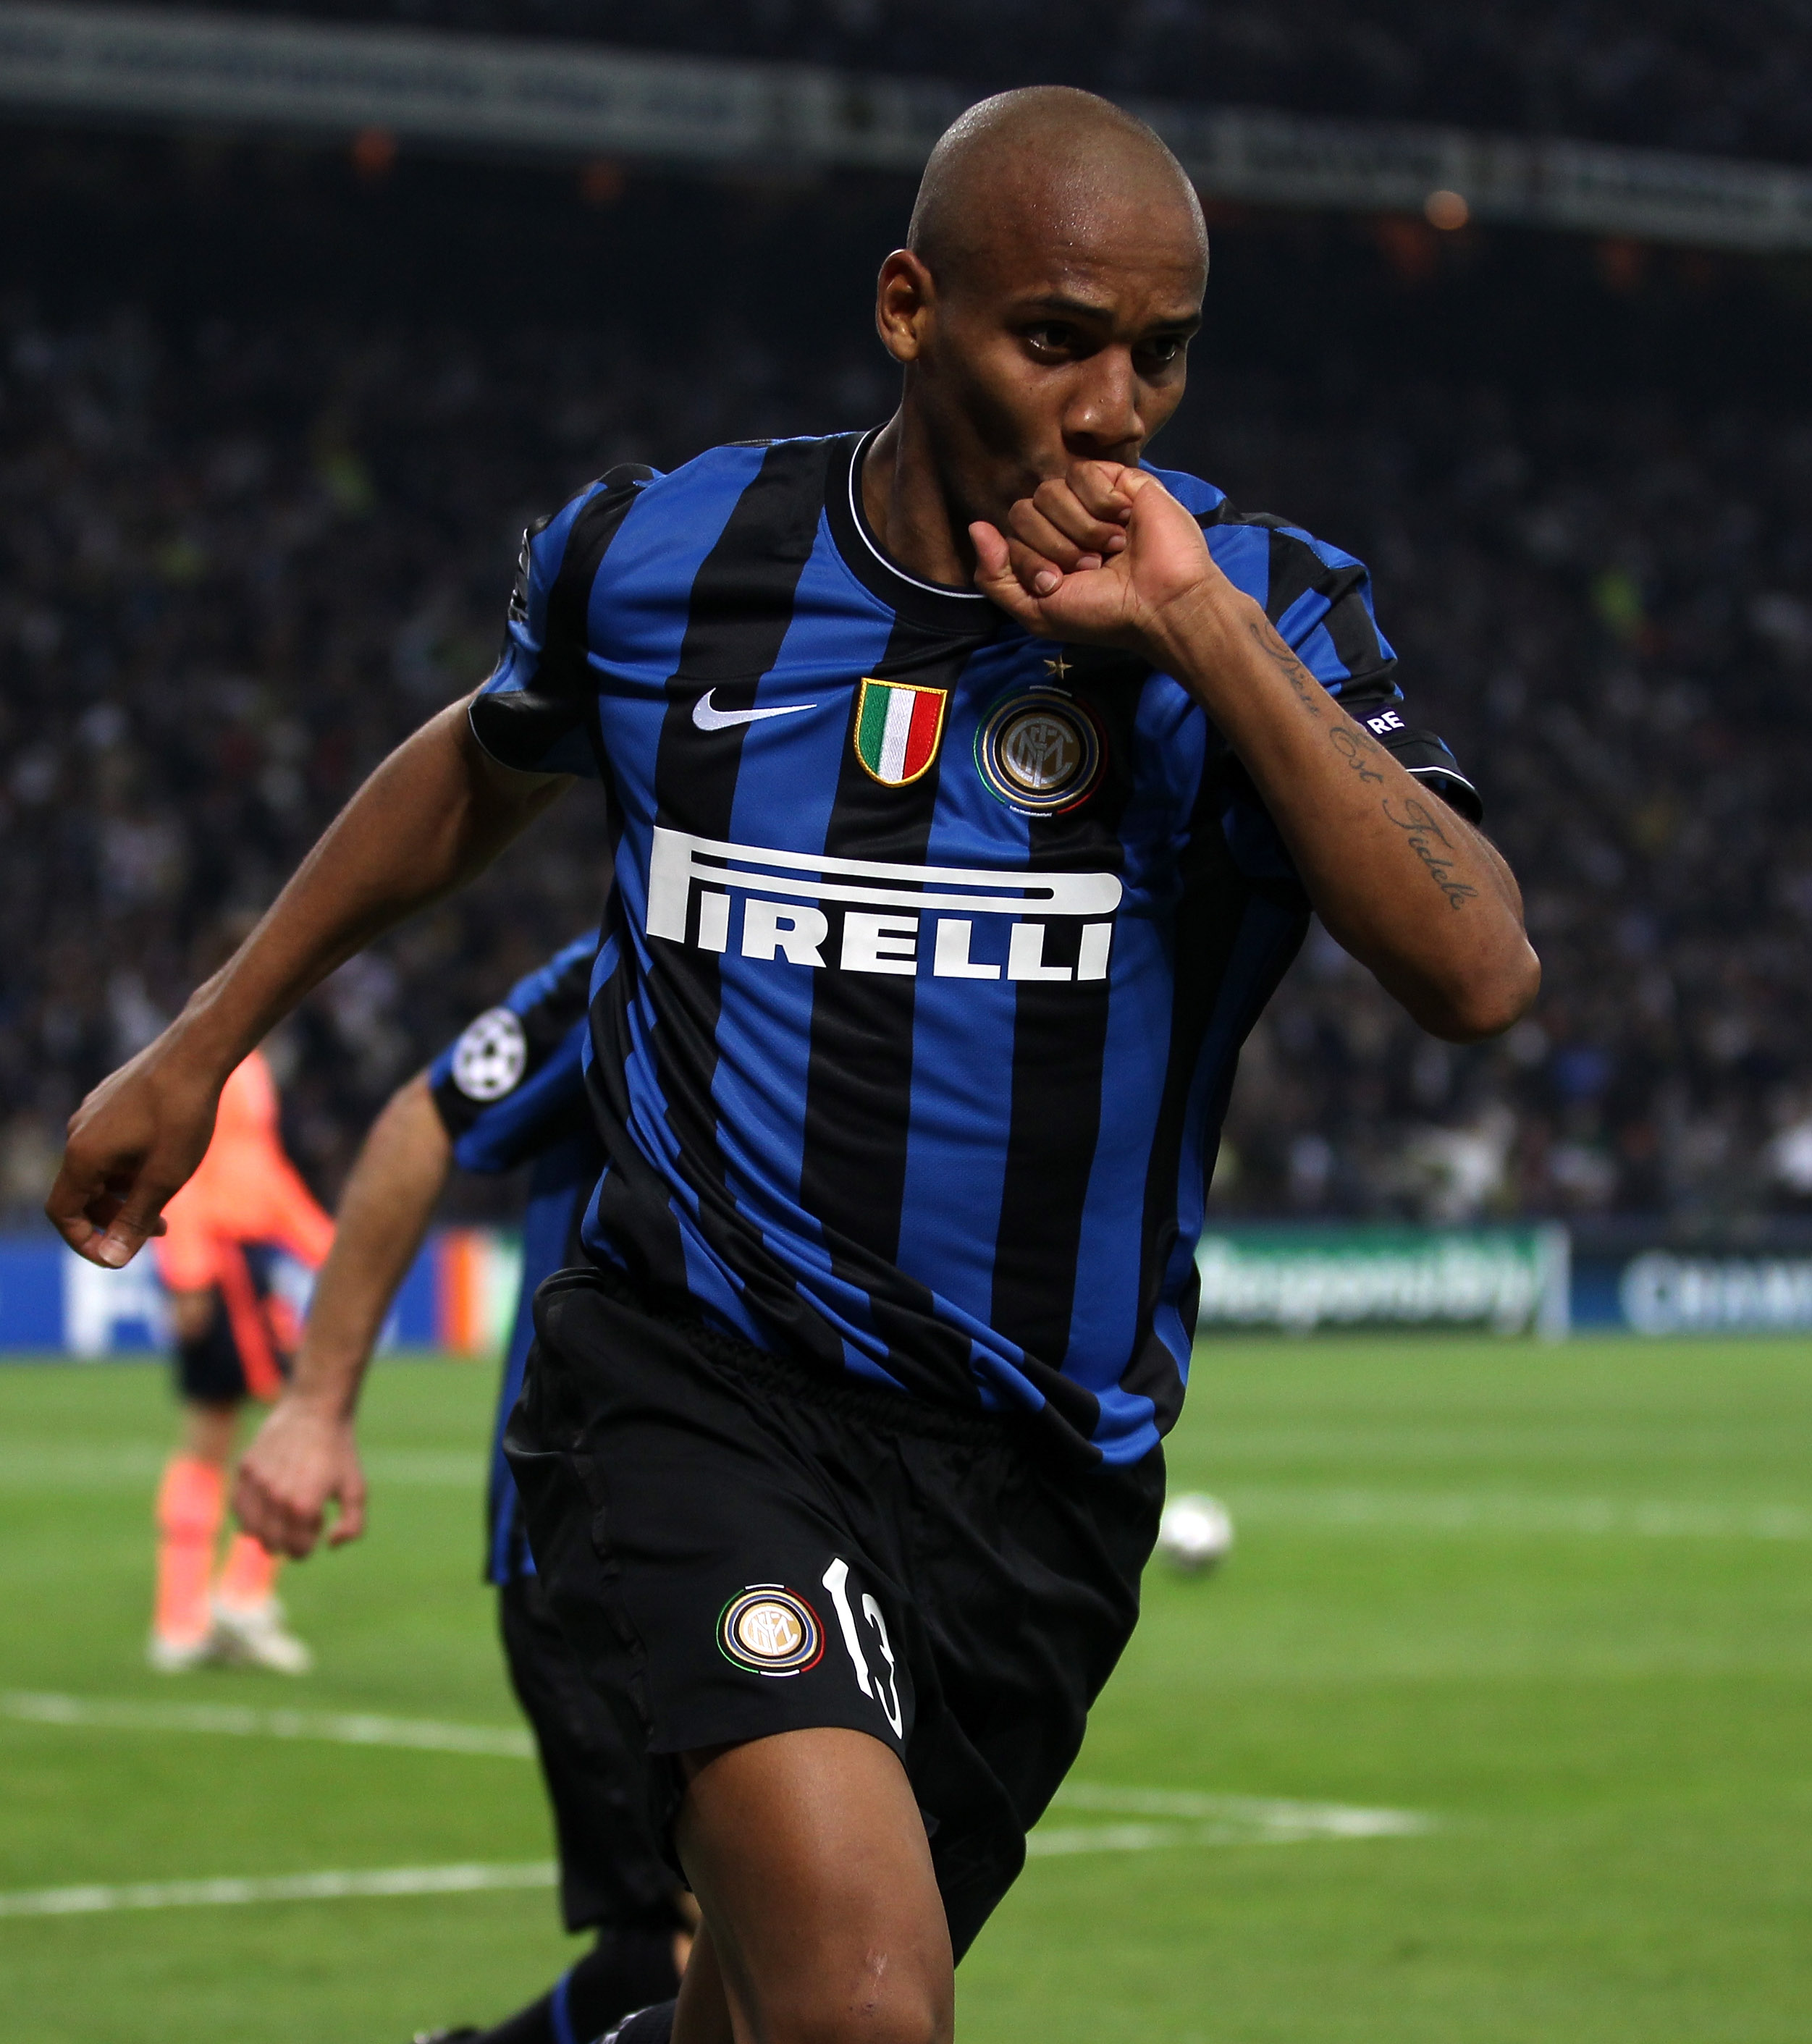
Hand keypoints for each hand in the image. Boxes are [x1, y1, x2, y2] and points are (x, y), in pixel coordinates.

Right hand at [45, 1031, 224, 1266]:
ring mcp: (93, 1113)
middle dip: (116, 1218)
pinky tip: (169, 1160)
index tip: (119, 1255)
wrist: (197, 1053)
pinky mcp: (111, 1100)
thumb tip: (112, 1260)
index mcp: (82, 1155)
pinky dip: (133, 1165)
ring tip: (170, 1197)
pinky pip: (112, 1144)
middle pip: (82, 1193)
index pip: (62, 1213)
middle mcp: (78, 1132)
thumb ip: (135, 1220)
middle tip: (161, 1230)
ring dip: (129, 1192)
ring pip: (101, 1168)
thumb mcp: (164, 1177)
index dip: (85, 1241)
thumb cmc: (184, 1116)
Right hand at [233, 1393, 367, 1558]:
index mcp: (304, 1506)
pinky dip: (249, 1515)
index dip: (308, 1544)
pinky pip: (238, 1508)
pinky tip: (266, 1502)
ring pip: (251, 1532)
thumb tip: (329, 1544)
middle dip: (288, 1542)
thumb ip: (353, 1526)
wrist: (315, 1410)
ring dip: (266, 1531)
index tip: (317, 1523)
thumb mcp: (356, 1489)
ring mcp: (257, 1483)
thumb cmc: (338, 1452)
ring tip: (283, 1511)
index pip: (297, 1551)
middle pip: (272, 1546)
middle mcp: (276, 1497)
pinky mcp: (244, 1469)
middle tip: (301, 1519)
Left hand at [970, 463, 1231, 660]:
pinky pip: (1083, 471)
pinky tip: (1124, 519)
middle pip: (1024, 510)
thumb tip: (976, 527)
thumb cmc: (1102, 614)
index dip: (1030, 559)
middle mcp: (1064, 524)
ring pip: (1049, 490)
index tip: (1059, 583)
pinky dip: (1100, 501)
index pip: (1011, 535)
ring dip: (1079, 527)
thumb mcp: (1036, 612)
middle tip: (1089, 566)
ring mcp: (1091, 500)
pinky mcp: (1119, 480)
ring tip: (1111, 548)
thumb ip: (995, 577)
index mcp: (1045, 552)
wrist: (1158, 603)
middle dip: (1053, 544)